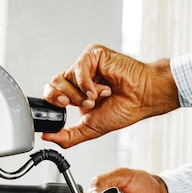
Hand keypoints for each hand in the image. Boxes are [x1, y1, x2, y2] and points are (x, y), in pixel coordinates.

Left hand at [42, 44, 179, 147]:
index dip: (53, 101)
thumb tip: (47, 137)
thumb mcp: (91, 128)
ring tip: (100, 96)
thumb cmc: (125, 109)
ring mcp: (86, 65)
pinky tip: (103, 88)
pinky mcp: (93, 55)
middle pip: (53, 84)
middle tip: (88, 104)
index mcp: (76, 93)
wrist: (143, 98)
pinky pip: (78, 68)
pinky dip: (87, 83)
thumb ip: (68, 136)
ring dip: (81, 93)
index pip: (51, 93)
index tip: (64, 108)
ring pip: (64, 77)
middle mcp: (79, 78)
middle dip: (68, 99)